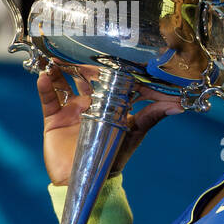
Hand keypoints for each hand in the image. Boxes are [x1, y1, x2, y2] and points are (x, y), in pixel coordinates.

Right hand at [39, 63, 183, 185]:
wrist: (86, 178)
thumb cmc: (113, 156)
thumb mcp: (134, 133)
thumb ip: (151, 117)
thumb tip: (179, 106)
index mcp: (109, 103)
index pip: (110, 79)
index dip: (111, 66)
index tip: (112, 49)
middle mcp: (90, 102)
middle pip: (84, 76)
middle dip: (82, 62)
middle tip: (78, 45)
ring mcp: (71, 108)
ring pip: (63, 82)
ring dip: (59, 69)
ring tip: (56, 56)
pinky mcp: (54, 118)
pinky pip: (48, 99)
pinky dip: (45, 87)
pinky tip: (45, 77)